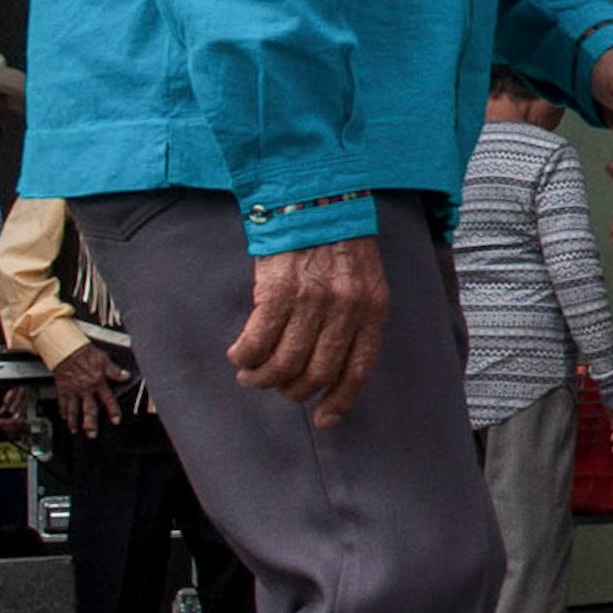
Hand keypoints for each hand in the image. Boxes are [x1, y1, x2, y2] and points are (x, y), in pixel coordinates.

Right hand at [49, 346, 127, 434]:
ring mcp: (73, 390)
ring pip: (73, 409)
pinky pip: (62, 403)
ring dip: (74, 422)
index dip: (113, 411)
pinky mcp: (63, 389)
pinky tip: (64, 418)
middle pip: (88, 409)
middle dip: (90, 424)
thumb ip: (115, 370)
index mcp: (98, 382)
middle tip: (92, 434)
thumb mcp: (104, 359)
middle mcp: (85, 389)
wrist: (66, 349)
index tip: (115, 421)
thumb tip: (126, 376)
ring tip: (75, 430)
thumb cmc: (85, 354)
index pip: (108, 399)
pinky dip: (63, 412)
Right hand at [235, 234, 388, 422]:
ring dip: (263, 377)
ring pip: (285, 364)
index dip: (340, 400)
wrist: (312, 194)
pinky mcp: (277, 292)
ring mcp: (312, 301)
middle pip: (317, 374)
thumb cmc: (337, 238)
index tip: (324, 419)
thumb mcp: (364, 280)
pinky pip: (258, 341)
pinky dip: (245, 355)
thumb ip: (355, 318)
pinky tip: (239, 354)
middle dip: (294, 390)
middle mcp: (346, 309)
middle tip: (278, 386)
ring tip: (251, 375)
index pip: (358, 370)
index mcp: (372, 309)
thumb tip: (333, 363)